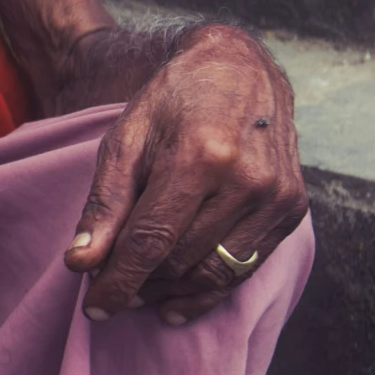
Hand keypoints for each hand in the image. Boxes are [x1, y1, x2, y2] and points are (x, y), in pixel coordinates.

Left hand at [64, 25, 306, 324]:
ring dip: (171, 291)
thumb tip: (81, 263)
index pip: (151, 240)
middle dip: (139, 283)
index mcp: (200, 155)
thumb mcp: (127, 139)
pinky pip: (245, 268)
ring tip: (140, 291)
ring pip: (214, 273)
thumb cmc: (174, 102)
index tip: (94, 306)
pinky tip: (176, 300)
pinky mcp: (292, 208)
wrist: (239, 68)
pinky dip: (208, 290)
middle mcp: (246, 179)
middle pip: (180, 259)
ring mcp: (276, 196)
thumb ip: (106, 203)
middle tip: (110, 286)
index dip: (118, 280)